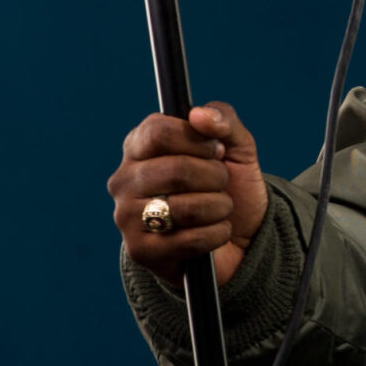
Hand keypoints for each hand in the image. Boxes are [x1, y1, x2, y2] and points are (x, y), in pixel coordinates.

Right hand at [108, 101, 267, 286]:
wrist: (241, 236)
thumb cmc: (231, 184)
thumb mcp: (236, 145)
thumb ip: (222, 118)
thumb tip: (198, 115)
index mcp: (139, 146)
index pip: (158, 131)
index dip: (198, 141)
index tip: (216, 150)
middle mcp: (125, 179)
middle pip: (175, 170)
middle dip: (215, 176)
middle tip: (222, 182)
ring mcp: (127, 217)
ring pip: (183, 208)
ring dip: (219, 206)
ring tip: (222, 207)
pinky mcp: (140, 251)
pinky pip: (189, 240)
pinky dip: (217, 233)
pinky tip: (217, 231)